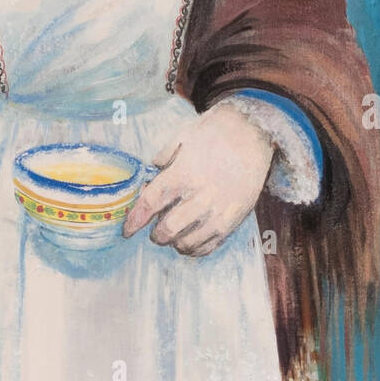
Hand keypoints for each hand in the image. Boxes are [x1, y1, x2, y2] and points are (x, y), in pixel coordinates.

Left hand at [122, 103, 275, 256]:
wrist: (252, 133)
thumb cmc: (214, 132)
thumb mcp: (182, 137)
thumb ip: (162, 159)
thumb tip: (150, 180)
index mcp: (184, 173)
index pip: (152, 203)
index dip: (135, 219)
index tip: (127, 230)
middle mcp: (201, 196)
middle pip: (168, 229)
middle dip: (156, 234)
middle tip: (154, 230)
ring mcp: (219, 211)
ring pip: (188, 243)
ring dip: (174, 242)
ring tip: (173, 234)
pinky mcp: (233, 220)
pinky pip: (209, 245)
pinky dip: (195, 248)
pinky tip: (190, 240)